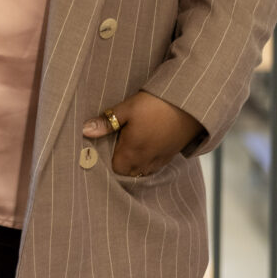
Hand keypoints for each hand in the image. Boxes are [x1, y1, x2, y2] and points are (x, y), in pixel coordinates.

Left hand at [82, 90, 203, 177]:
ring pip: (143, 170)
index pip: (116, 169)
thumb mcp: (128, 109)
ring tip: (132, 145)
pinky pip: (156, 165)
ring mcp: (161, 159)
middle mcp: (146, 161)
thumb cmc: (156, 105)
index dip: (110, 160)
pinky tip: (148, 144)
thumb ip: (106, 122)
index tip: (107, 146)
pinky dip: (149, 160)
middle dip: (122, 163)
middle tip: (118, 145)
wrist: (192, 104)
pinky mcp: (172, 154)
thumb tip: (84, 130)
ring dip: (136, 163)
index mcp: (132, 152)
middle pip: (129, 173)